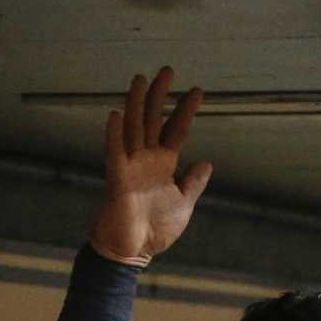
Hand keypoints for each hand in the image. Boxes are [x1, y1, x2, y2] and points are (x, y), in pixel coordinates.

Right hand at [91, 67, 212, 264]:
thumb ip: (193, 182)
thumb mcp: (183, 203)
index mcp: (163, 164)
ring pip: (132, 128)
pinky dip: (114, 134)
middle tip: (167, 69)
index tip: (198, 90)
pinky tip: (116, 115)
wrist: (134, 250)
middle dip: (160, 95)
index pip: (175, 130)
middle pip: (152, 120)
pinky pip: (114, 153)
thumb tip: (206, 163)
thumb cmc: (155, 228)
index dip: (185, 110)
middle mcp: (145, 159)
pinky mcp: (117, 179)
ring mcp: (130, 166)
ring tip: (140, 80)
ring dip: (135, 104)